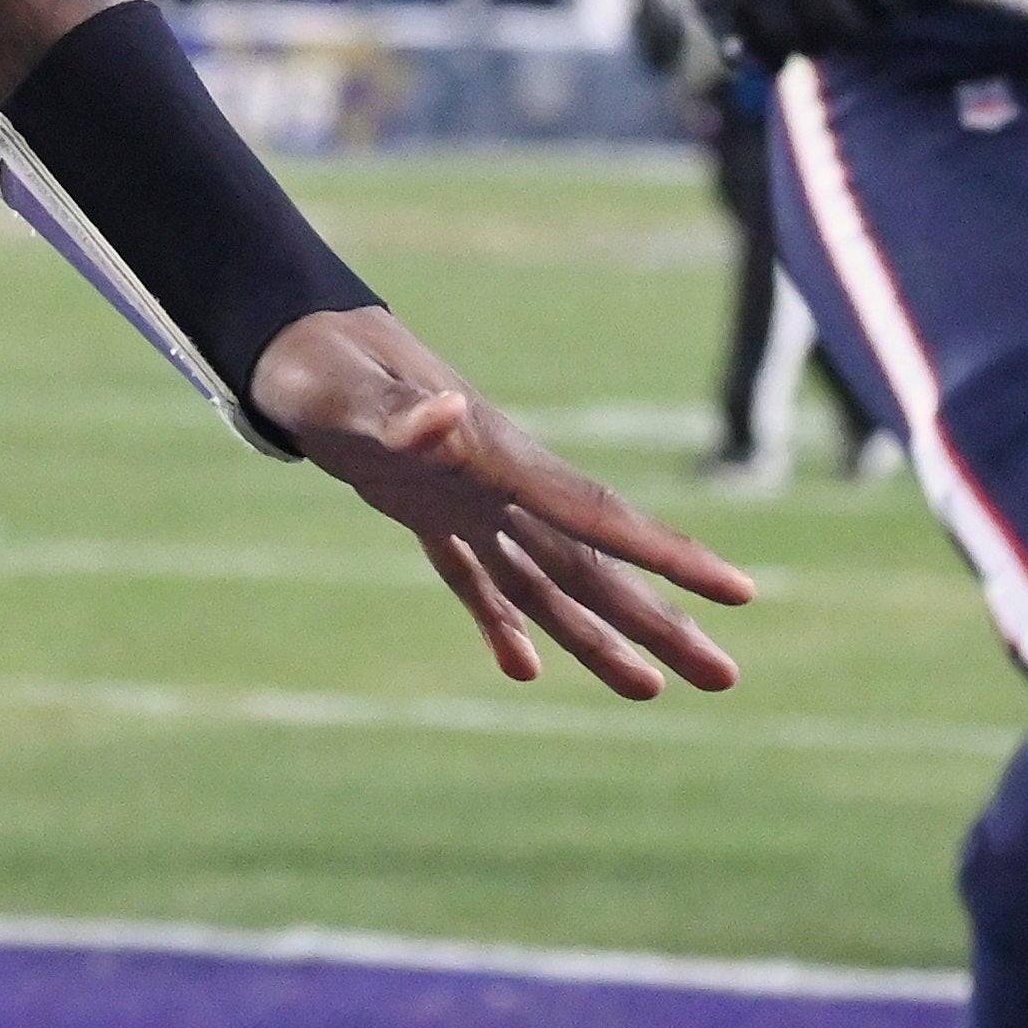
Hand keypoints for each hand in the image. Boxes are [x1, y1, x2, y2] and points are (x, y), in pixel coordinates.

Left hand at [245, 304, 753, 699]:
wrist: (289, 336)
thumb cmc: (315, 363)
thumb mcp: (344, 392)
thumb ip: (398, 412)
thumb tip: (451, 415)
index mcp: (495, 459)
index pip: (596, 516)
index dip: (668, 555)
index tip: (739, 590)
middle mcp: (497, 483)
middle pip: (593, 565)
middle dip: (660, 620)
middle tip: (728, 677)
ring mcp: (465, 499)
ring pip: (549, 580)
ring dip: (600, 636)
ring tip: (654, 691)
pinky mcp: (424, 510)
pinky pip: (476, 577)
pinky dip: (501, 622)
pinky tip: (526, 668)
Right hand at [568, 0, 940, 70]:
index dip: (886, 6)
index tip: (881, 0)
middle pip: (838, 28)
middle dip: (852, 30)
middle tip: (850, 20)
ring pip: (793, 44)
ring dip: (811, 44)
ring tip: (814, 31)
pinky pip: (742, 50)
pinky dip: (764, 57)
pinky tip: (775, 48)